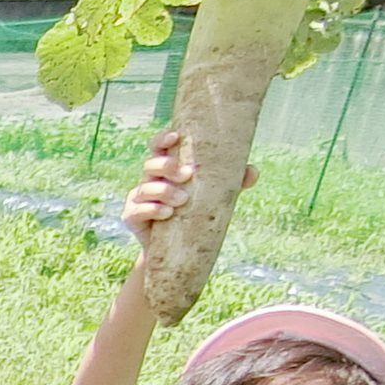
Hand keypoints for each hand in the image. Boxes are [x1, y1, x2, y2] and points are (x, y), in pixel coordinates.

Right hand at [125, 131, 251, 246]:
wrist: (176, 248)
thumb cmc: (195, 213)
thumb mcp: (214, 195)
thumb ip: (232, 181)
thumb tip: (252, 172)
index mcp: (167, 168)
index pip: (159, 147)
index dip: (163, 138)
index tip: (176, 136)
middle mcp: (150, 179)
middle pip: (150, 164)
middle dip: (167, 166)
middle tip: (187, 175)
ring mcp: (139, 198)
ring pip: (145, 187)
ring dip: (164, 191)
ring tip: (182, 200)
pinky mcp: (132, 217)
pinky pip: (137, 210)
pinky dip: (152, 210)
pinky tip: (167, 213)